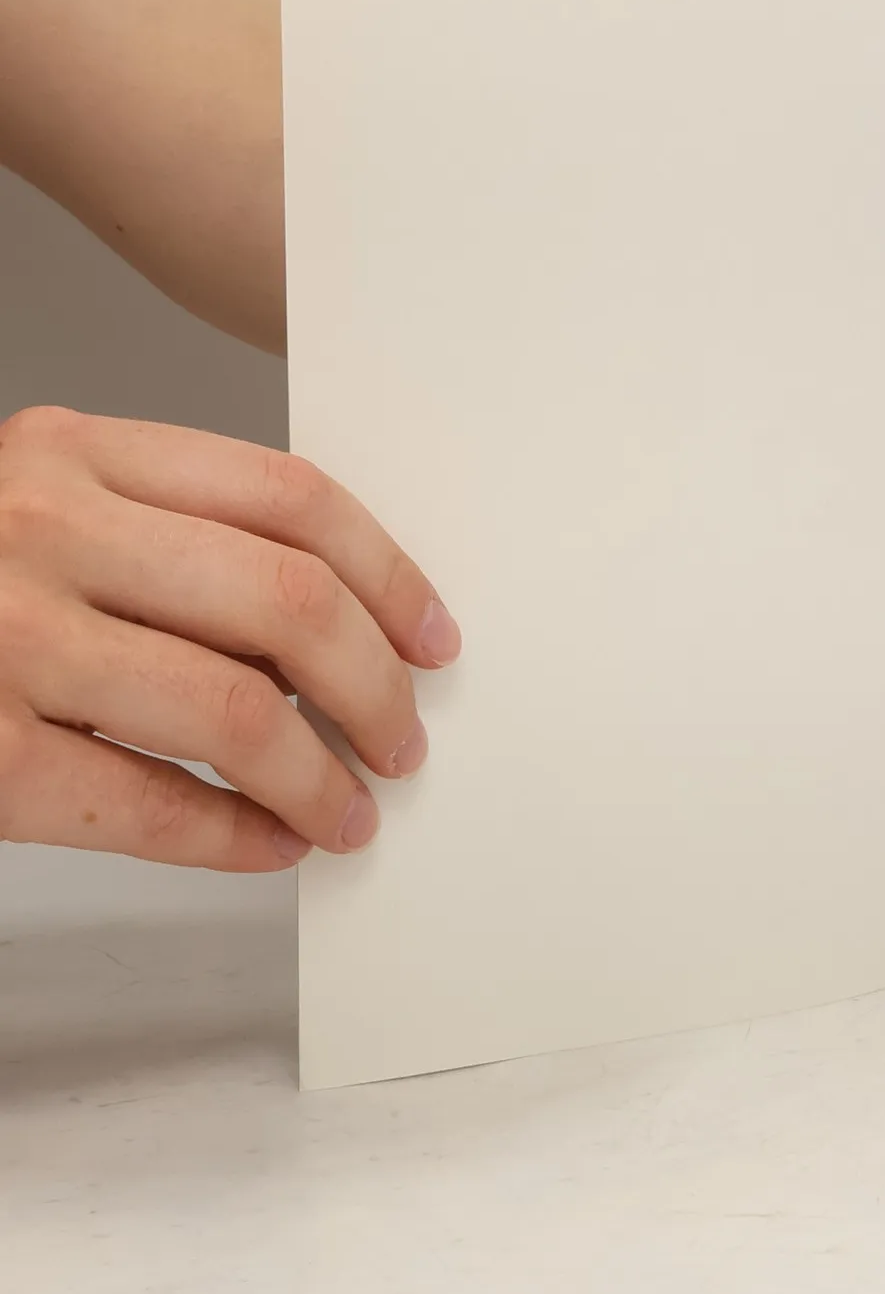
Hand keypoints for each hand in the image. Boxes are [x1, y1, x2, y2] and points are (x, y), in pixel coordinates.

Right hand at [0, 406, 458, 868]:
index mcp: (79, 449)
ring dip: (321, 774)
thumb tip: (346, 622)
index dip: (390, 575)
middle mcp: (41, 528)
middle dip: (375, 686)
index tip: (434, 639)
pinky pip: (140, 804)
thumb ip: (174, 529)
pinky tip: (273, 844)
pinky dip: (231, 836)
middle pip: (286, 601)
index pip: (293, 499)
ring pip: (234, 710)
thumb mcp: (46, 499)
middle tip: (406, 737)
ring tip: (354, 806)